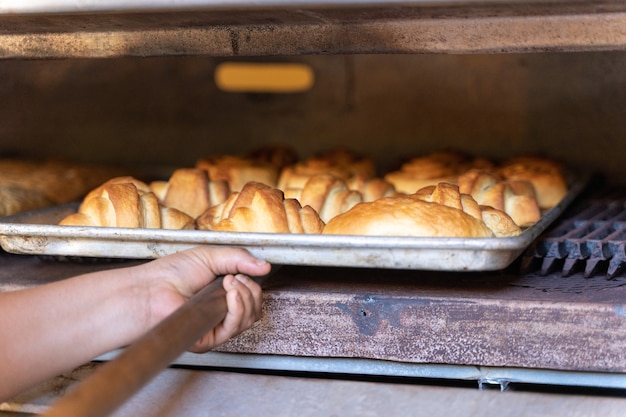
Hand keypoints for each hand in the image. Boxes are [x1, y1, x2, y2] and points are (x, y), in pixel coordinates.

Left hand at [135, 247, 269, 351]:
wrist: (153, 288)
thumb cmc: (172, 273)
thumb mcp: (211, 257)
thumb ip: (240, 259)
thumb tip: (265, 266)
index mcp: (223, 295)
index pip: (252, 298)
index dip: (253, 286)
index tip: (243, 272)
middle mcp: (221, 312)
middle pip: (255, 309)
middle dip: (252, 291)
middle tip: (236, 278)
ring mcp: (216, 326)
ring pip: (249, 319)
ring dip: (244, 297)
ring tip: (229, 283)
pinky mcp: (209, 338)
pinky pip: (234, 327)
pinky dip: (237, 308)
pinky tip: (230, 294)